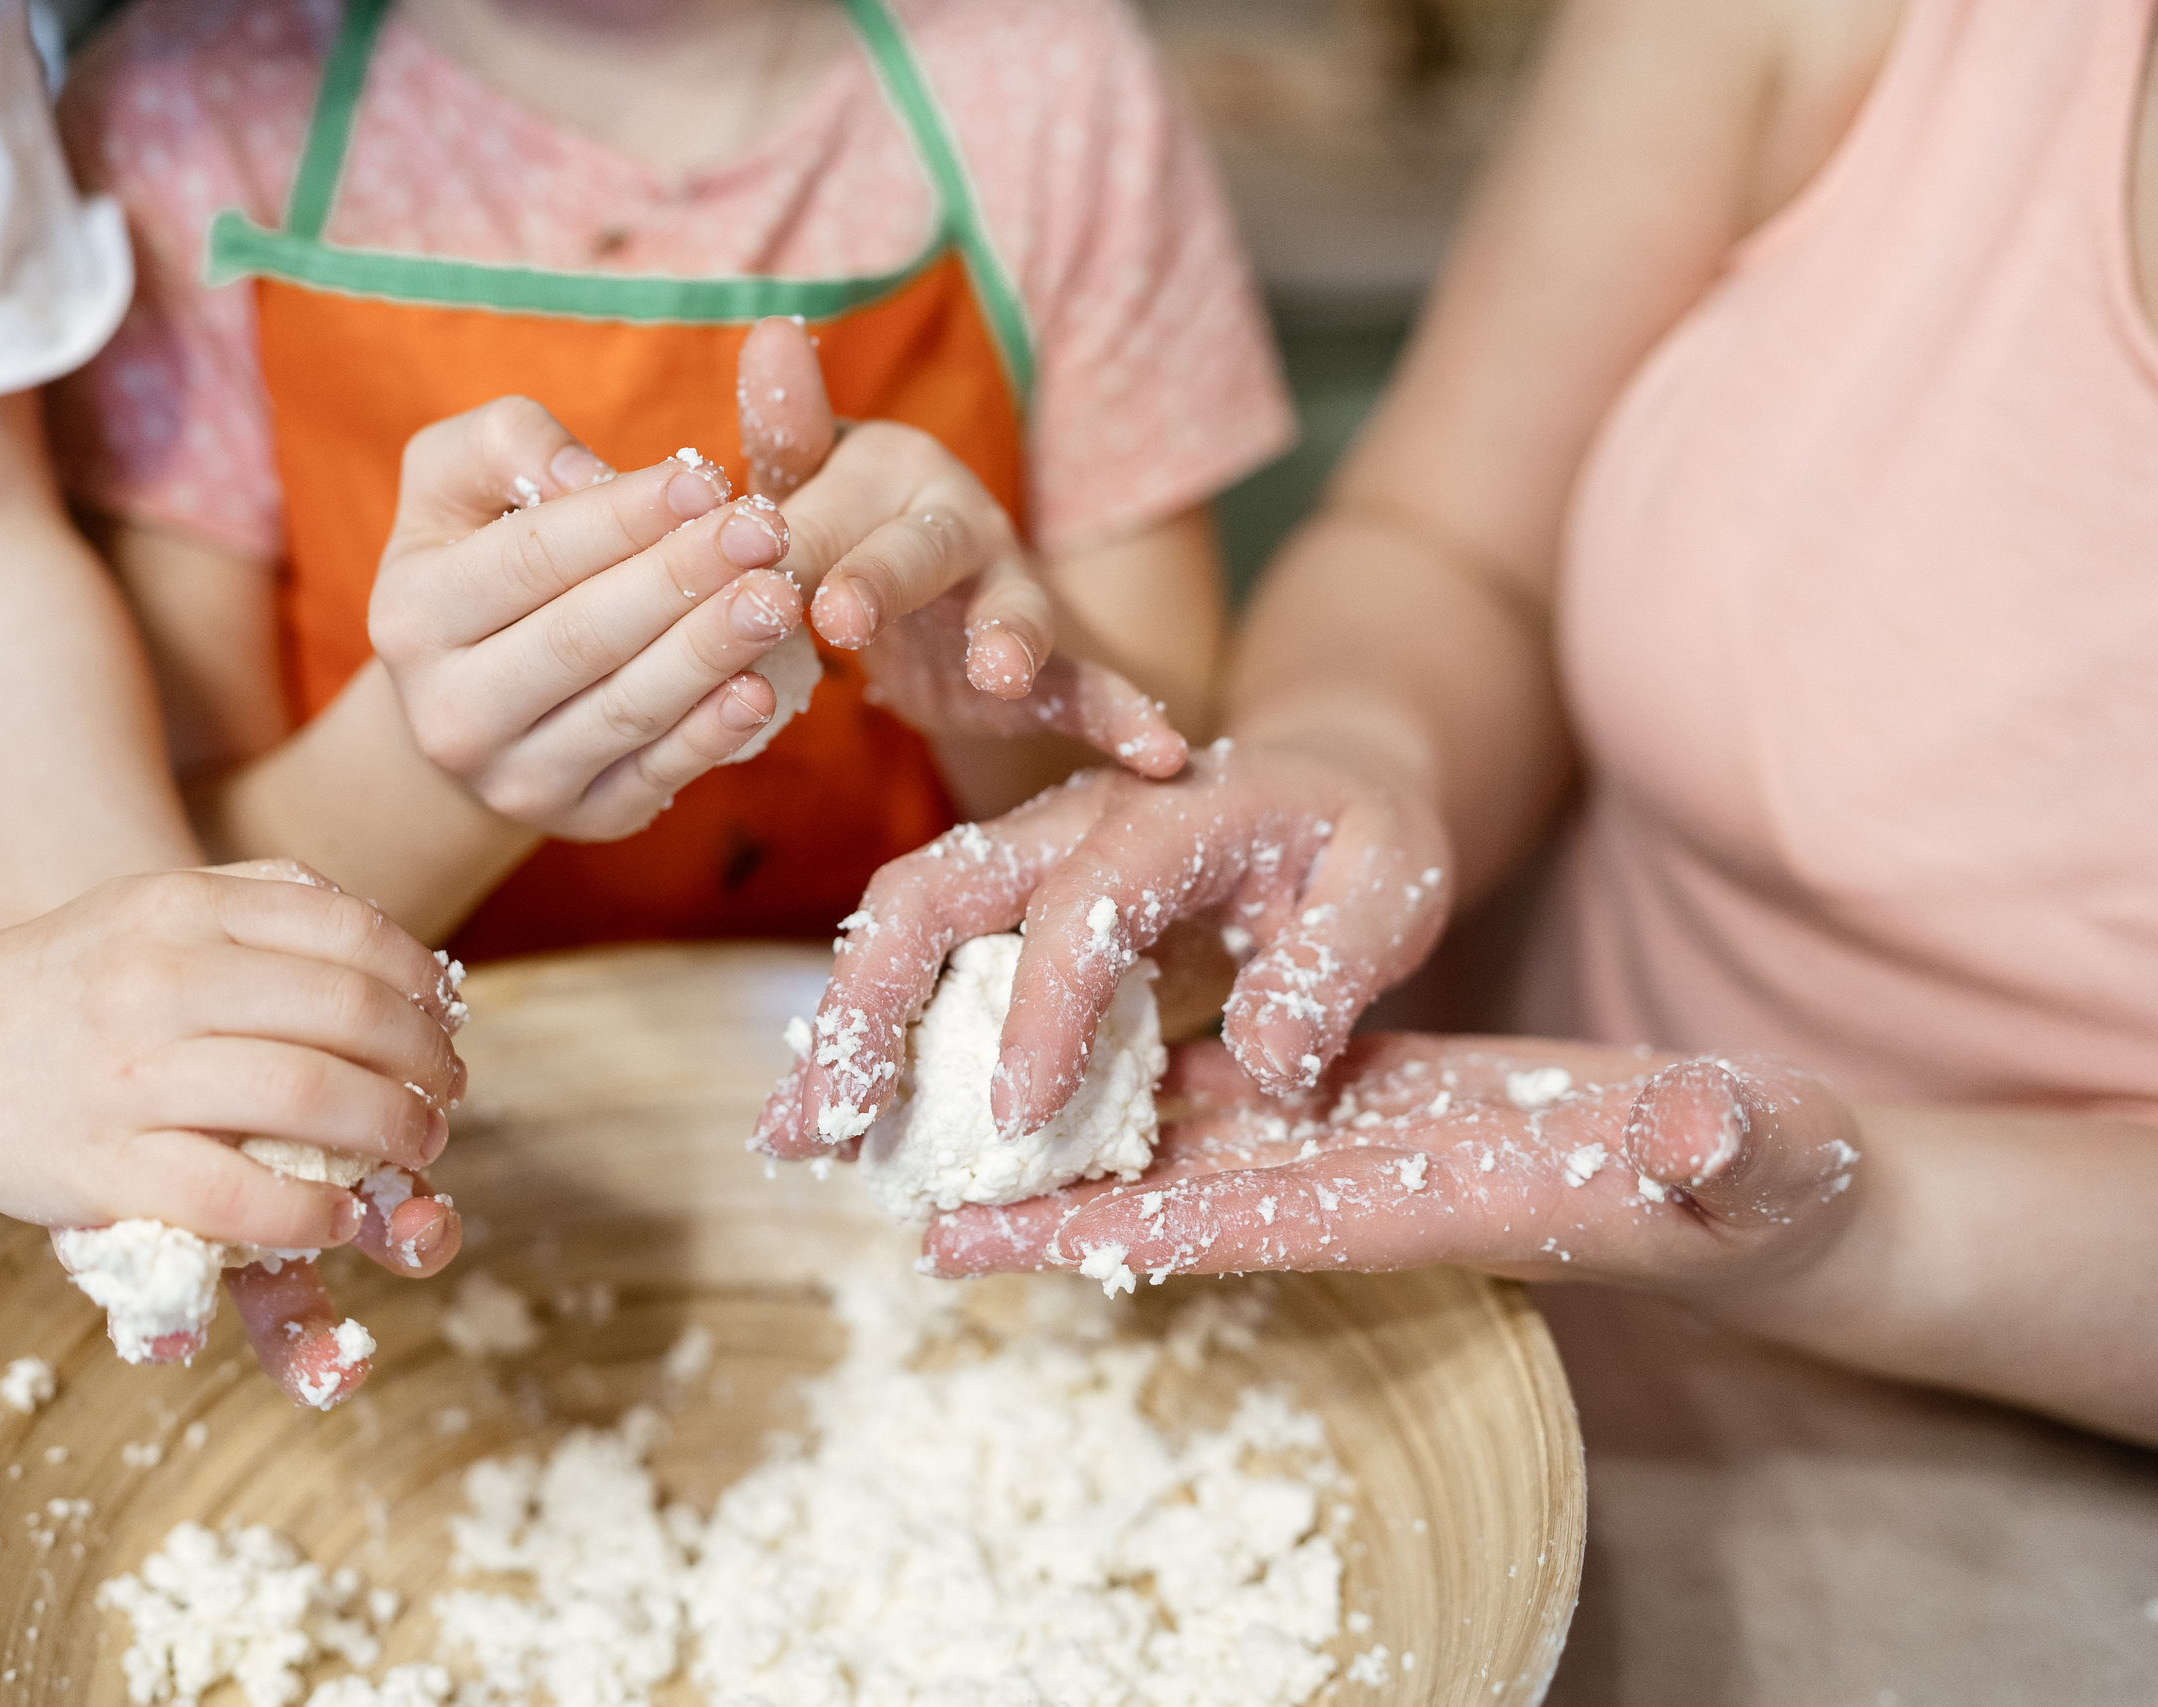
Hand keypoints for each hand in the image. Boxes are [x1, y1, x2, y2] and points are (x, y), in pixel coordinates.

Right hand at [0, 860, 466, 1400]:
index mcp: (182, 907)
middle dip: (424, 1064)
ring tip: (416, 1149)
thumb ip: (263, 904)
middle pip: (349, 1015)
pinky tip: (341, 1215)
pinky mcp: (102, 1168)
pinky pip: (239, 1195)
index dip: (421, 983)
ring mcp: (131, 1076)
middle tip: (444, 1096)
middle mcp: (160, 980)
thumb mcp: (154, 904)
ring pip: (311, 1098)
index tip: (444, 1021)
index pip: (350, 934)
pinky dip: (313, 1213)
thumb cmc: (62, 980)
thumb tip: (390, 945)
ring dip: (393, 1132)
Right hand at [367, 400, 807, 840]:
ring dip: (710, 652)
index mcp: (414, 615)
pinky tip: (760, 691)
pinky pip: (656, 776)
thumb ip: (504, 444)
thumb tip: (583, 475)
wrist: (471, 701)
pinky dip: (712, 736)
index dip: (624, 517)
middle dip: (681, 580)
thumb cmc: (480, 562)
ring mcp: (516, 778)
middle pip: (582, 637)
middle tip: (766, 533)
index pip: (532, 558)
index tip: (706, 479)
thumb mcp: (456, 483)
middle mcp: (452, 710)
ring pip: (625, 709)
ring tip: (779, 599)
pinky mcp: (585, 818)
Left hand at [735, 318, 1188, 775]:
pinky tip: (1161, 752)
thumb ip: (788, 426)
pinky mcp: (1040, 671)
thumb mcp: (803, 484)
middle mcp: (959, 522)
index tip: (756, 567)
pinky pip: (1088, 689)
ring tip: (999, 672)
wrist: (906, 608)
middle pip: (922, 549)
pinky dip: (1125, 718)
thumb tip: (775, 329)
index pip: (832, 505)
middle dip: (881, 579)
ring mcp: (1007, 594)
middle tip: (836, 616)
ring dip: (1010, 637)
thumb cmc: (839, 532)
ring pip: (1017, 610)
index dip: (795, 539)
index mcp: (892, 471)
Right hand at [752, 739, 1449, 1157]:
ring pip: (904, 919)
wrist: (1326, 778)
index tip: (1014, 1118)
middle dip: (869, 1003)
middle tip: (829, 1124)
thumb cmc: (1365, 838)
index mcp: (1173, 814)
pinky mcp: (1010, 899)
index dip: (1043, 1010)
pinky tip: (839, 1116)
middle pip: (937, 886)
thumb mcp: (1398, 885)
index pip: (1084, 907)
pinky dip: (870, 1032)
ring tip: (793, 1137)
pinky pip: (924, 955)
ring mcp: (1027, 855)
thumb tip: (1270, 1061)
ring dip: (842, 1024)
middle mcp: (1074, 821)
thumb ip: (1340, 963)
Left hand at [923, 1036, 1865, 1306]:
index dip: (1091, 1234)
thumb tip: (1703, 1130)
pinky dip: (1137, 1066)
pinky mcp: (1358, 1094)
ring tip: (927, 1103)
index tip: (955, 1244)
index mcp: (1412, 1203)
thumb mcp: (1742, 1156)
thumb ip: (1725, 1149)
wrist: (1742, 1175)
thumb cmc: (1750, 1177)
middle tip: (884, 1181)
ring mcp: (1343, 1138)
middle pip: (1154, 1189)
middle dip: (1025, 1193)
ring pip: (1172, 1129)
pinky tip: (1054, 1030)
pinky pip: (1223, 1083)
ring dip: (1058, 1123)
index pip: (1223, 1223)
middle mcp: (1346, 1181)